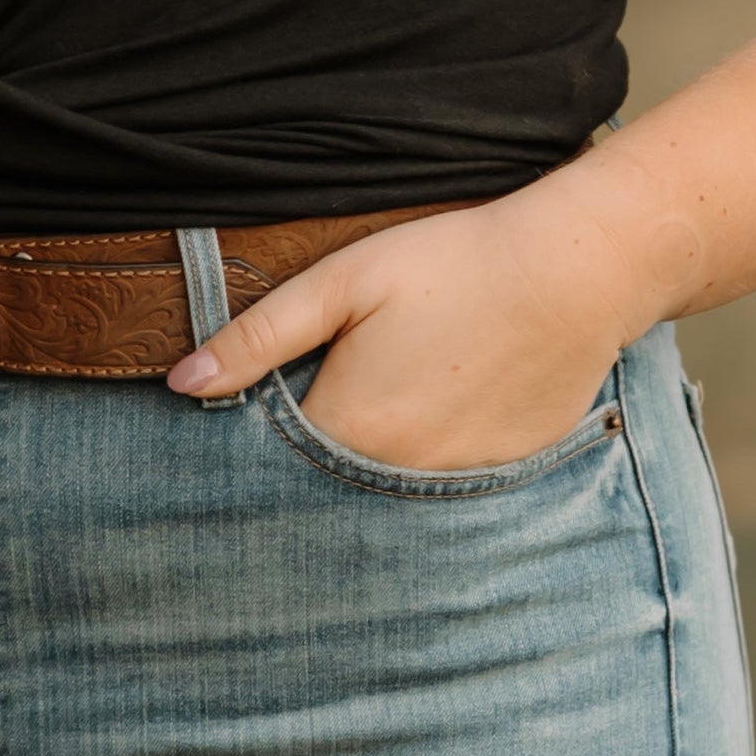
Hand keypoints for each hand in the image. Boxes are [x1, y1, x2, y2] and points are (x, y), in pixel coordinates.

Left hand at [164, 181, 665, 470]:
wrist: (572, 271)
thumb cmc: (450, 264)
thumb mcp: (340, 284)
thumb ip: (258, 338)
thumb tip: (182, 383)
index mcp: (352, 427)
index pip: (275, 465)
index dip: (255, 442)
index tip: (249, 422)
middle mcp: (402, 475)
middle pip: (331, 486)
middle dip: (310, 463)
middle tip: (319, 411)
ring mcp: (460, 484)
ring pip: (389, 491)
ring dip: (372, 465)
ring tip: (387, 400)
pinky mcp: (506, 475)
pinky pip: (447, 484)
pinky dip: (430, 460)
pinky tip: (441, 409)